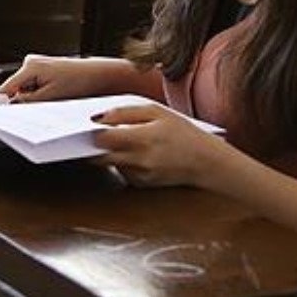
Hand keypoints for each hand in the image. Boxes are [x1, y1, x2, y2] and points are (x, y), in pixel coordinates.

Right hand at [0, 54, 121, 102]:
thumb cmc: (81, 81)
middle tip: (36, 110)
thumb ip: (28, 101)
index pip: (5, 88)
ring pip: (25, 90)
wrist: (100, 76)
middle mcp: (31, 63)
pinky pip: (34, 87)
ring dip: (33, 99)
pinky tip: (52, 97)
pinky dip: (40, 94)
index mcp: (30, 66)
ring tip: (51, 100)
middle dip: (22, 102)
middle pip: (15, 89)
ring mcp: (37, 66)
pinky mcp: (44, 71)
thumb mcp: (51, 97)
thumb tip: (12, 105)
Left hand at [91, 103, 232, 188]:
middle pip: (100, 156)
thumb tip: (99, 118)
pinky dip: (124, 162)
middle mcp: (139, 161)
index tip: (91, 125)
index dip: (93, 132)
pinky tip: (138, 153)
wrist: (205, 162)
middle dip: (95, 146)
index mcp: (143, 138)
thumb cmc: (182, 132)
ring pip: (110, 163)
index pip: (103, 139)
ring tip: (127, 141)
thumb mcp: (158, 112)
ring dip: (111, 153)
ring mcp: (139, 175)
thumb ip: (126, 112)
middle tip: (95, 135)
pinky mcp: (141, 184)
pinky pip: (123, 171)